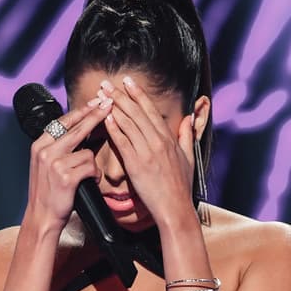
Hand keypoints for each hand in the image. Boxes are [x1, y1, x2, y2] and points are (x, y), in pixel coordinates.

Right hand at [24, 98, 108, 231]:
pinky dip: (94, 175)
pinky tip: (89, 181)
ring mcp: (54, 163)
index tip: (96, 102)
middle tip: (110, 104)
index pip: (63, 121)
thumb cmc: (49, 192)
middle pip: (77, 128)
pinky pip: (91, 168)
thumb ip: (58, 147)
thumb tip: (81, 130)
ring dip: (92, 165)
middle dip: (96, 116)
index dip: (82, 111)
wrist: (42, 216)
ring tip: (86, 176)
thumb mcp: (46, 165)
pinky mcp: (66, 176)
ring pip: (87, 152)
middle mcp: (45, 150)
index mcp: (39, 145)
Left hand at [101, 76, 196, 225]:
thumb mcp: (189, 158)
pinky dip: (113, 128)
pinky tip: (105, 118)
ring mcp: (147, 152)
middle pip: (136, 112)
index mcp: (169, 139)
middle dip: (120, 95)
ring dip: (113, 107)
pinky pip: (122, 142)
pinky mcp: (136, 165)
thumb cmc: (181, 187)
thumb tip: (189, 119)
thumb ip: (187, 136)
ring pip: (128, 123)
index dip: (139, 94)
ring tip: (101, 95)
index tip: (129, 82)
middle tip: (107, 83)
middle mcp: (158, 142)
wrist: (175, 208)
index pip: (151, 111)